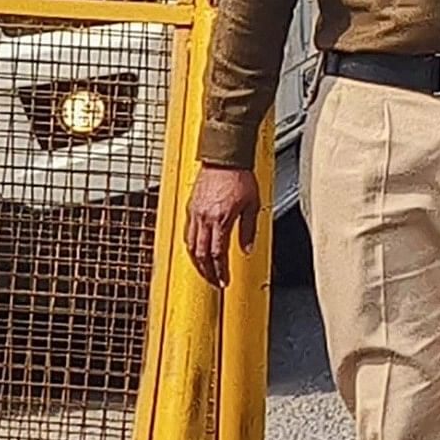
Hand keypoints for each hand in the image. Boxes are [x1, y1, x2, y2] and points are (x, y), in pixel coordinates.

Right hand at [182, 163, 260, 286]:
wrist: (224, 157)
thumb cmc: (240, 177)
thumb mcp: (253, 205)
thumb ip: (249, 230)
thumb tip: (246, 249)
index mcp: (221, 219)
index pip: (217, 254)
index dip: (220, 270)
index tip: (224, 280)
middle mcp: (204, 218)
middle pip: (201, 254)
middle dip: (207, 272)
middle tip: (214, 282)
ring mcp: (194, 213)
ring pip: (190, 245)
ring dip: (196, 261)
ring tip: (204, 271)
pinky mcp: (190, 207)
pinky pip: (187, 232)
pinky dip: (191, 246)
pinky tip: (196, 250)